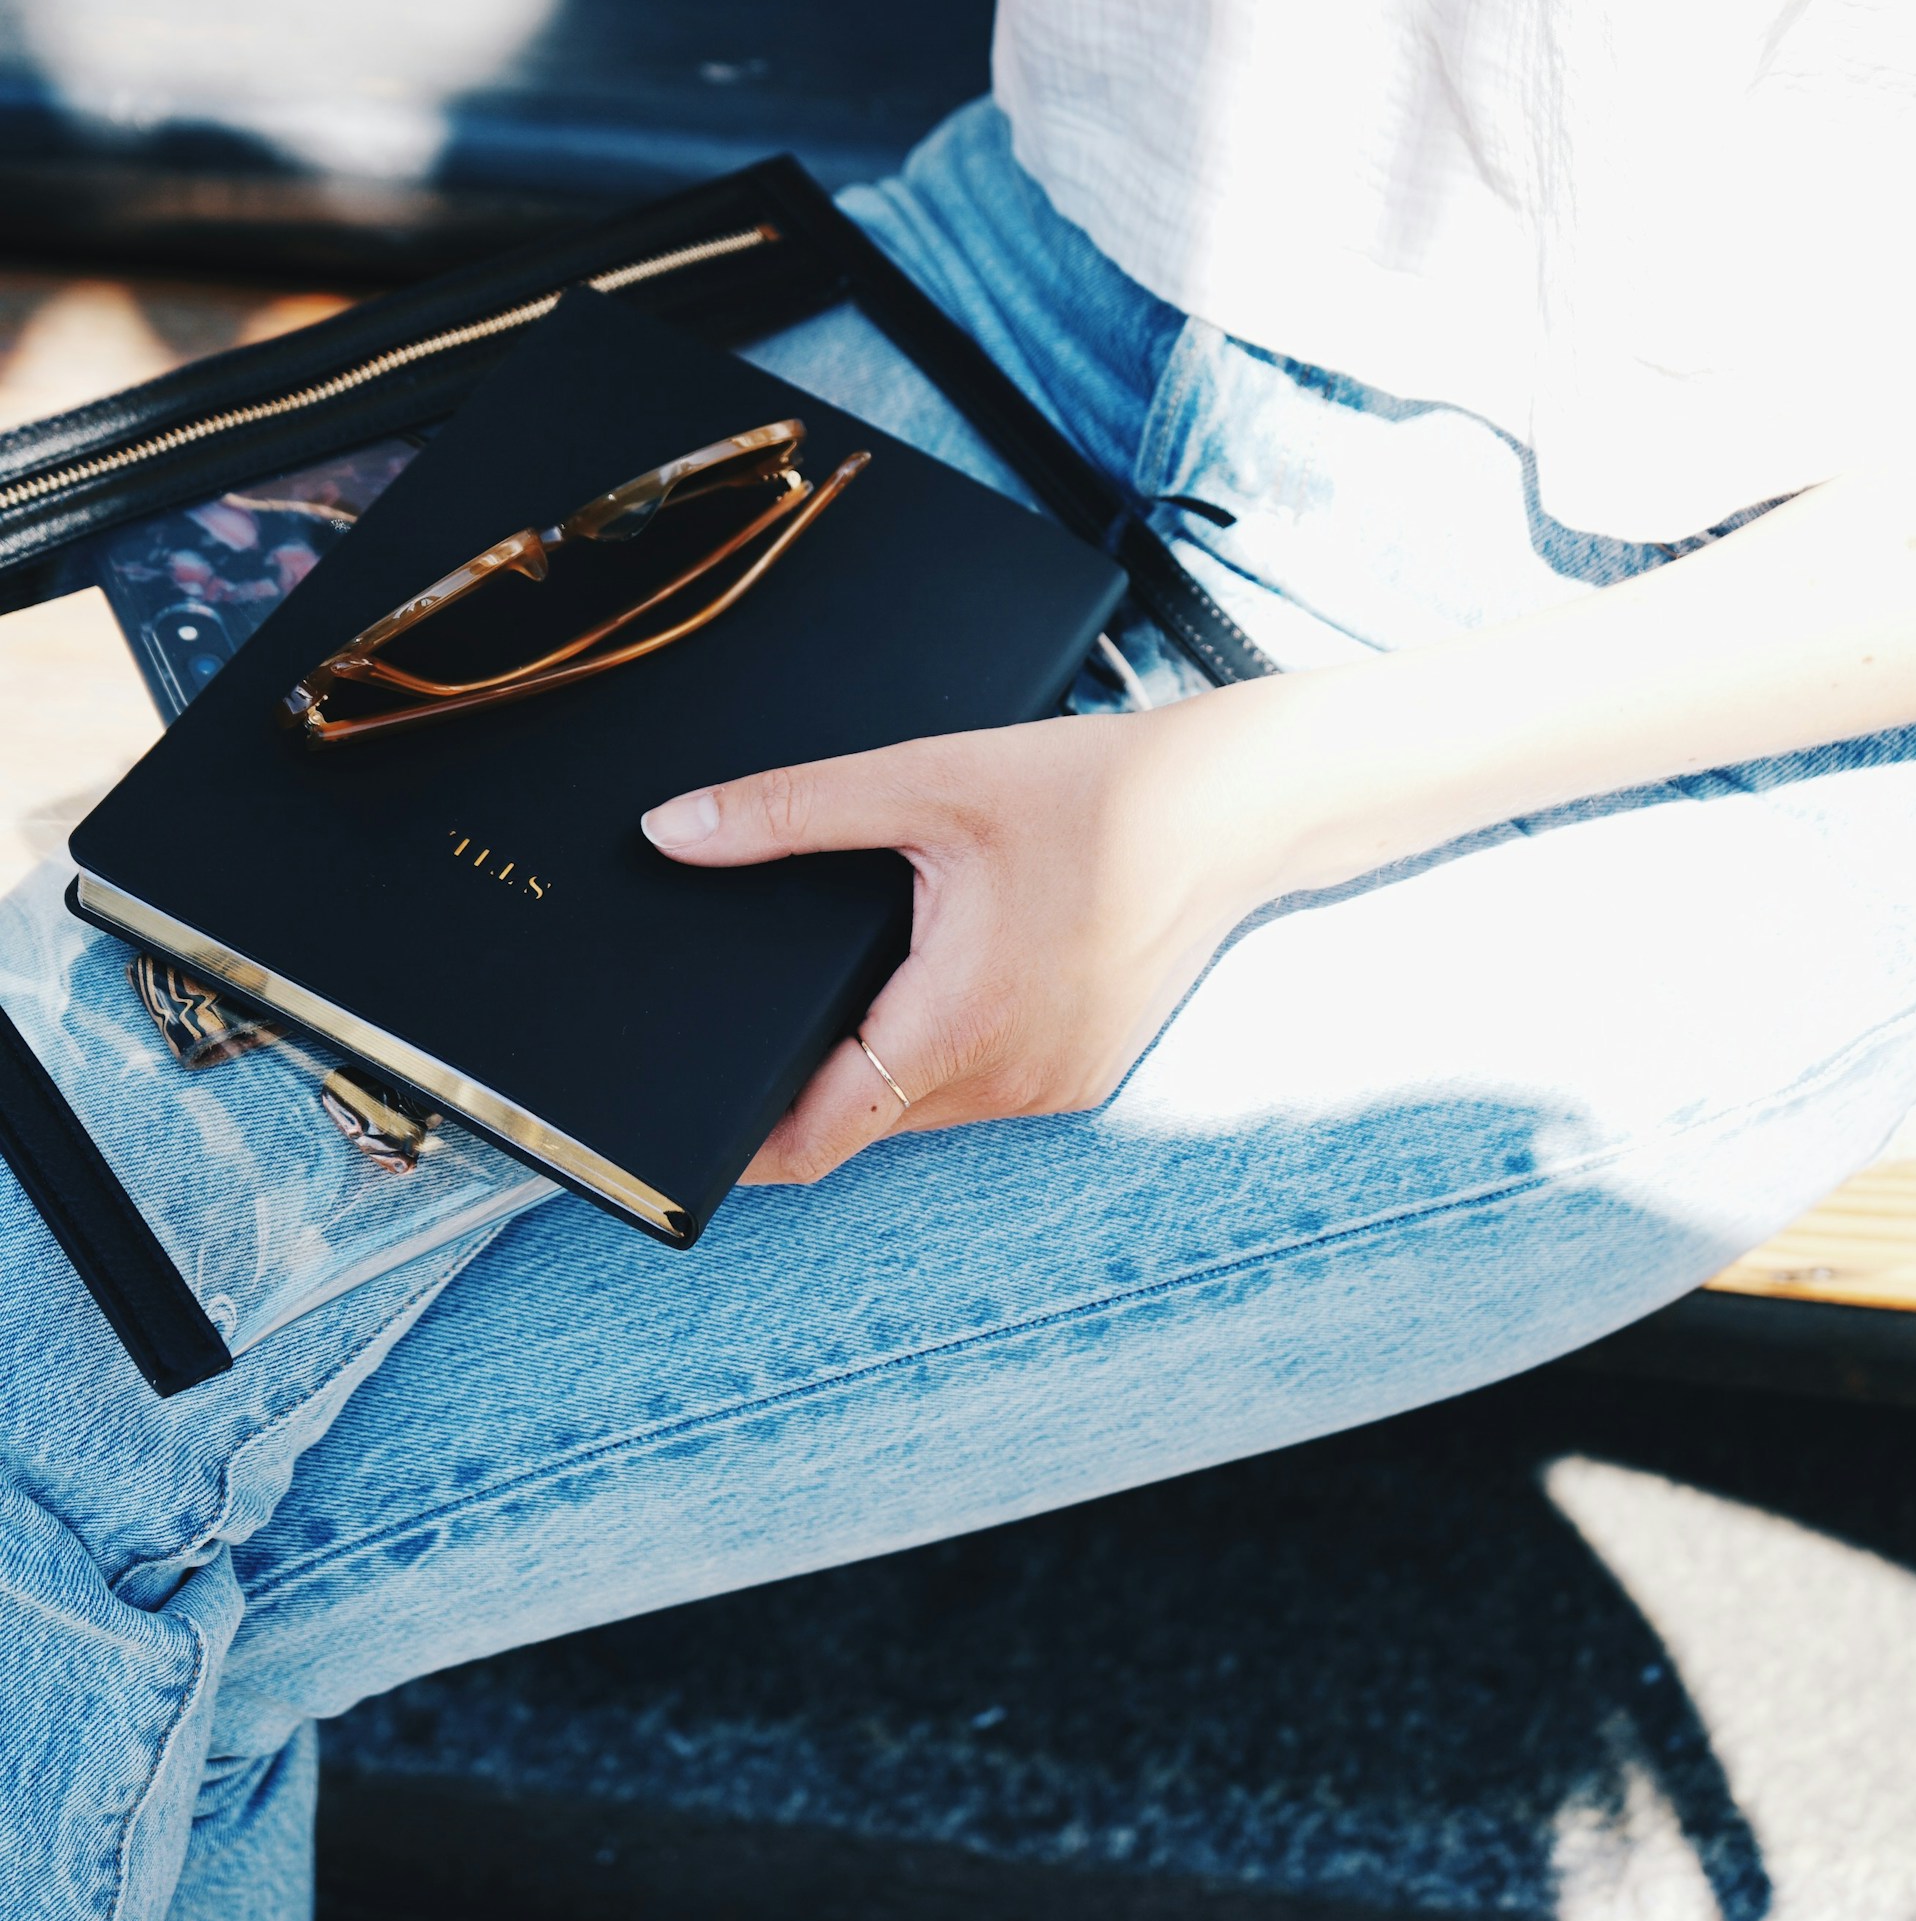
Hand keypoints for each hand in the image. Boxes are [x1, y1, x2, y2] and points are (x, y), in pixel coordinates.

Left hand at [641, 692, 1296, 1184]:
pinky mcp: (1084, 1073)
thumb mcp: (925, 781)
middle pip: (862, 1121)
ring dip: (872, 1064)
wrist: (1241, 808)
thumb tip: (669, 831)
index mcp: (960, 1024)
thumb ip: (787, 811)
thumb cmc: (1091, 789)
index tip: (680, 1124)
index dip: (739, 1139)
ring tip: (840, 988)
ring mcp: (1056, 1088)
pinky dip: (937, 1050)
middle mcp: (1011, 1080)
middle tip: (739, 1025)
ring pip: (920, 1106)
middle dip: (798, 1084)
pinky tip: (930, 978)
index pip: (817, 1138)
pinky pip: (979, 1086)